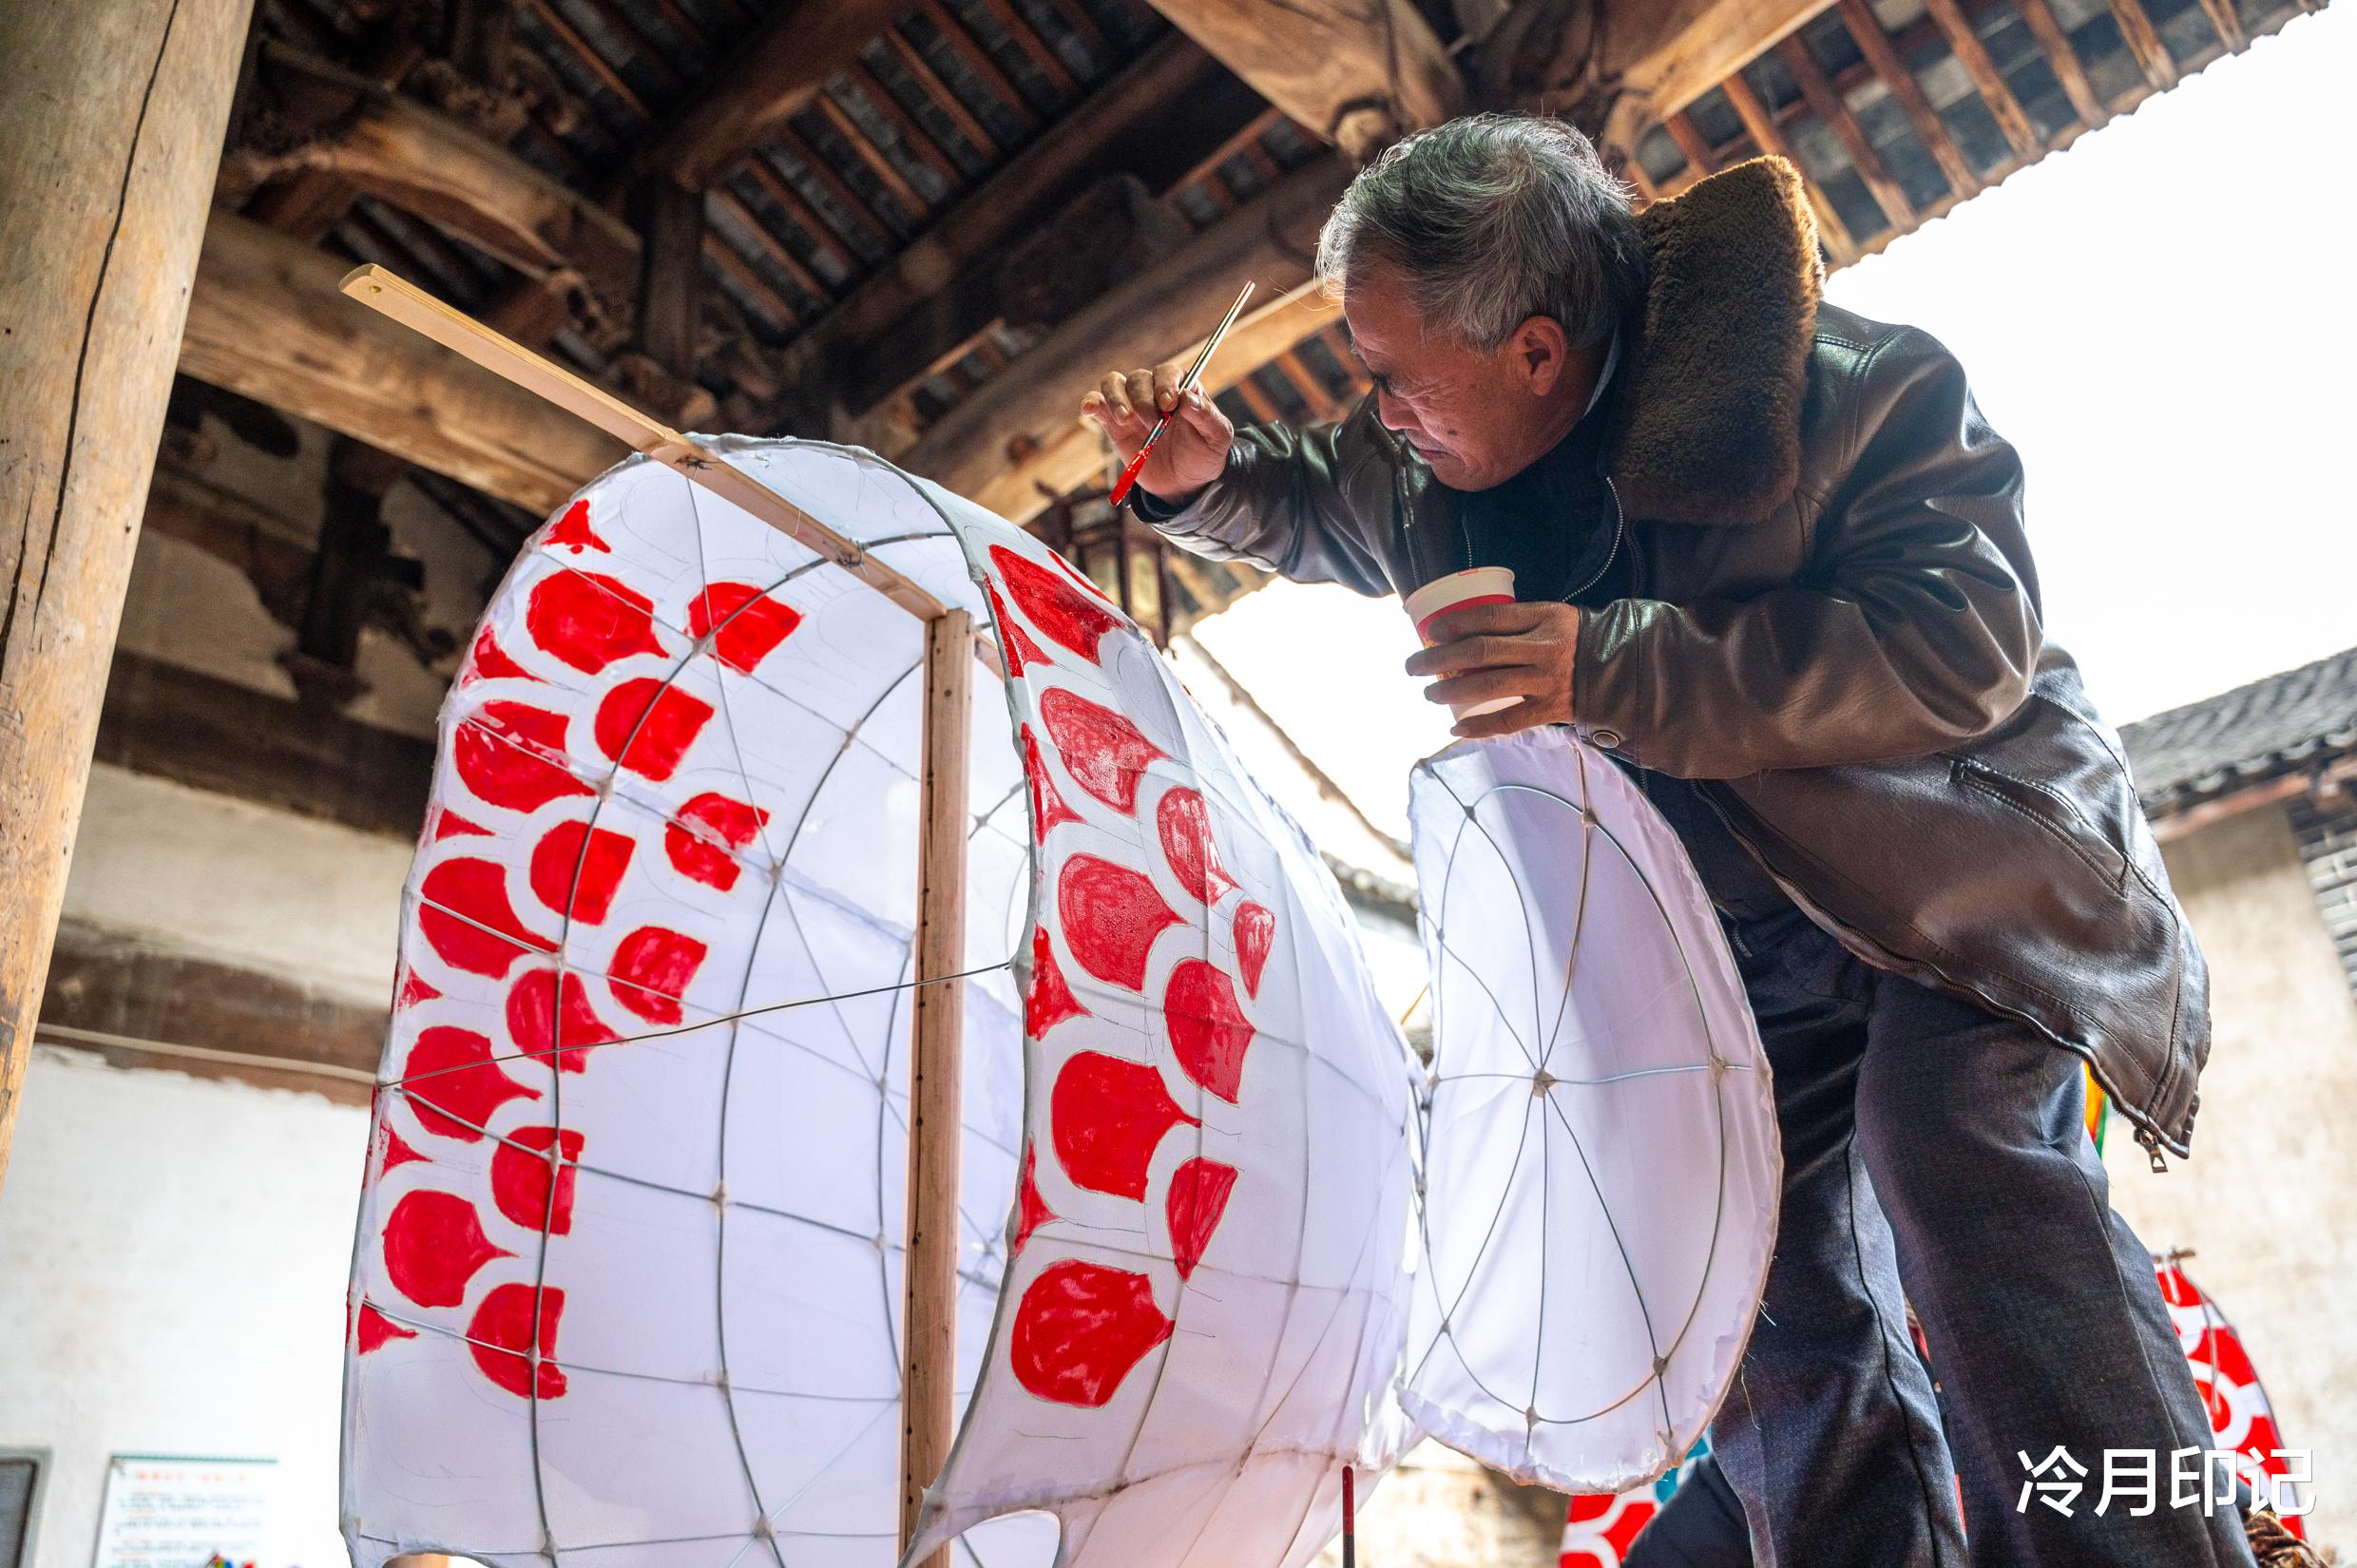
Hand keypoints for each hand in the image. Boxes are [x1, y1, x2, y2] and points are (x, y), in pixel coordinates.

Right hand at [1080, 362, 1234, 504]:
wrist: (1184, 484)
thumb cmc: (1203, 455)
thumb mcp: (1217, 438)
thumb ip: (1207, 416)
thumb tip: (1187, 398)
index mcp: (1180, 389)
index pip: (1167, 373)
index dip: (1165, 385)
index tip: (1169, 405)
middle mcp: (1153, 391)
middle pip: (1139, 379)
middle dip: (1144, 400)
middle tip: (1154, 424)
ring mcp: (1131, 405)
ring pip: (1113, 383)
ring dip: (1116, 398)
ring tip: (1126, 420)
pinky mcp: (1113, 423)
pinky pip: (1096, 403)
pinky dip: (1091, 403)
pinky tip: (1090, 411)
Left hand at [1404, 601, 1580, 738]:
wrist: (1620, 668)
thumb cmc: (1574, 638)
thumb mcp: (1552, 616)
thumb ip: (1517, 621)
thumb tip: (1462, 628)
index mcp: (1543, 617)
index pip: (1491, 616)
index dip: (1456, 623)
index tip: (1431, 631)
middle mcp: (1543, 648)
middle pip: (1481, 651)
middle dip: (1440, 658)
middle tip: (1414, 665)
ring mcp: (1546, 680)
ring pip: (1490, 685)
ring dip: (1452, 691)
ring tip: (1429, 693)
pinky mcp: (1550, 709)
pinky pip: (1509, 720)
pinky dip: (1480, 726)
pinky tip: (1456, 727)